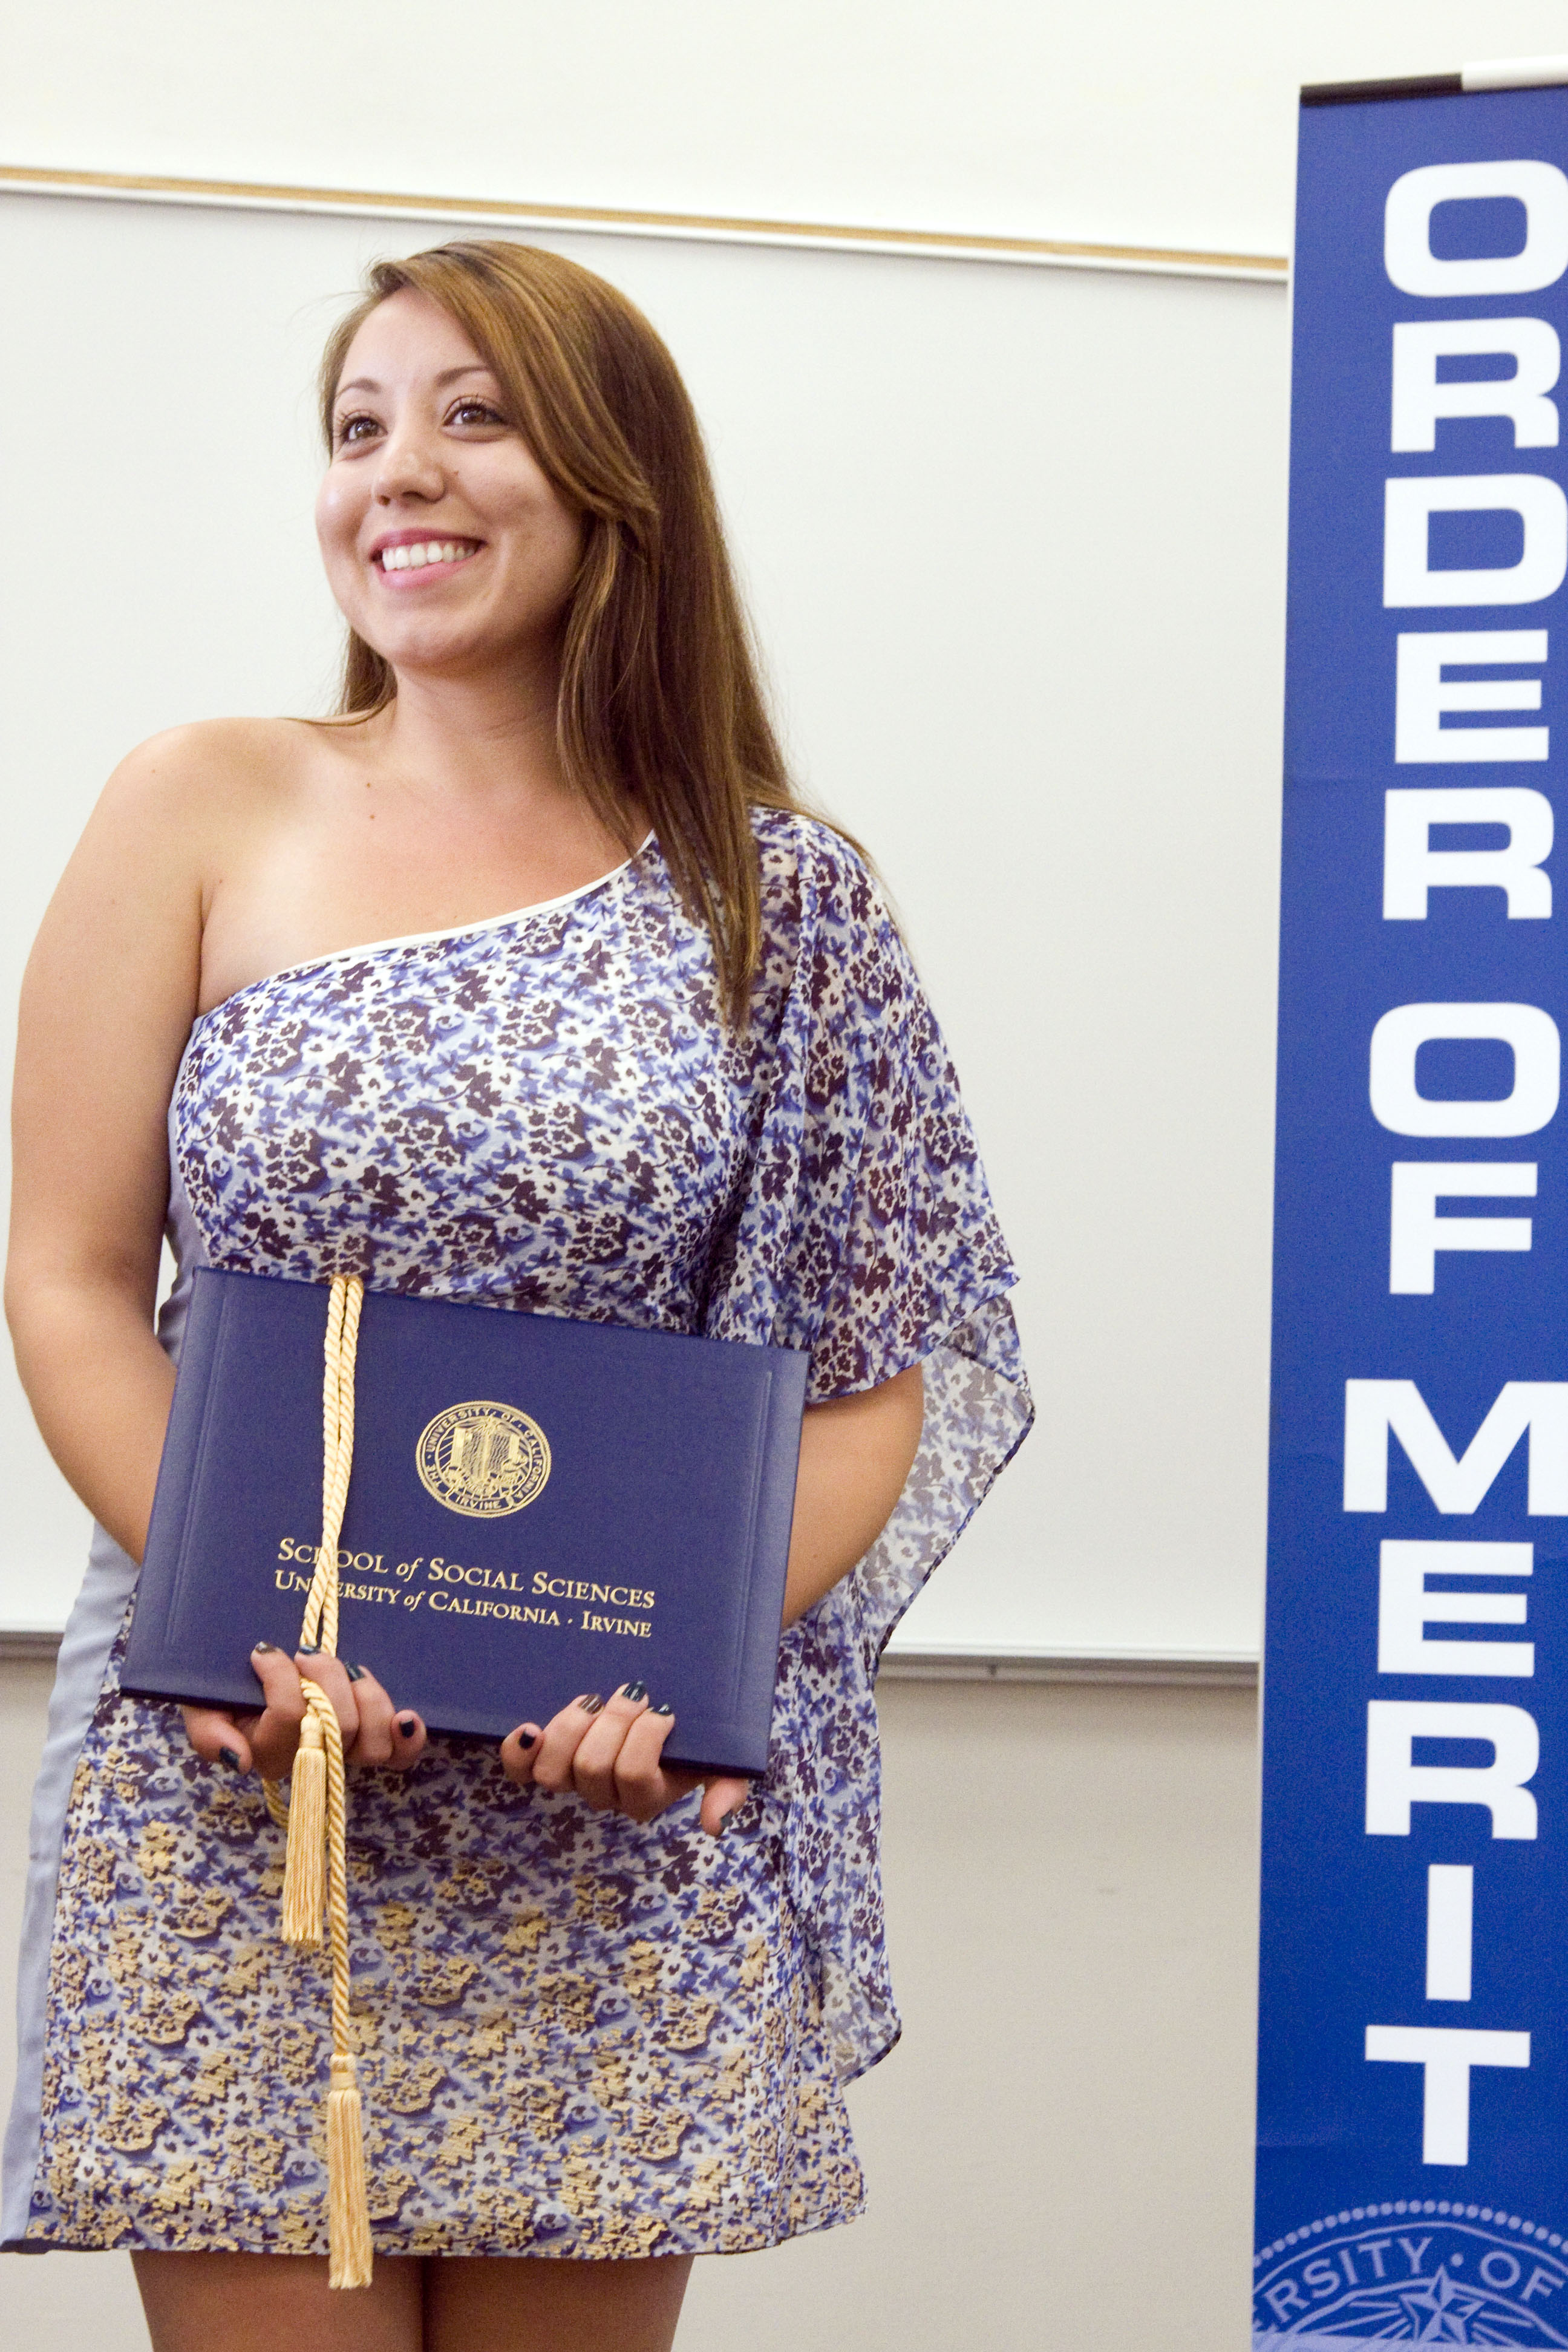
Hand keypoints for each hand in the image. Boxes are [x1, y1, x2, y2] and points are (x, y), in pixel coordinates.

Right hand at [180, 1641, 428, 1776]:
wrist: (250, 1669)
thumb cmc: (224, 1686)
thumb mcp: (201, 1705)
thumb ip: (208, 1734)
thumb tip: (241, 1761)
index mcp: (266, 1753)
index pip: (288, 1718)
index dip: (281, 1678)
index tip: (265, 1651)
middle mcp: (308, 1760)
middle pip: (336, 1727)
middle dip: (326, 1677)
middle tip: (307, 1652)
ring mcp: (342, 1751)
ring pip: (369, 1742)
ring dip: (366, 1696)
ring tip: (348, 1669)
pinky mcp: (371, 1740)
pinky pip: (397, 1755)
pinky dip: (406, 1737)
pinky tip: (407, 1717)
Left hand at [499, 1683, 749, 1835]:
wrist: (659, 1699)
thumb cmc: (692, 1732)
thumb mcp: (723, 1757)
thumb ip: (729, 1788)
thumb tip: (716, 1825)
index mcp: (646, 1798)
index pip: (635, 1775)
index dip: (645, 1736)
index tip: (663, 1709)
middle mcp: (605, 1795)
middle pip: (593, 1768)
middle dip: (613, 1721)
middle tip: (633, 1693)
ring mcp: (571, 1777)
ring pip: (555, 1771)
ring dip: (572, 1728)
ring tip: (593, 1701)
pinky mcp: (543, 1759)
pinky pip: (519, 1771)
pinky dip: (519, 1752)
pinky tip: (529, 1729)